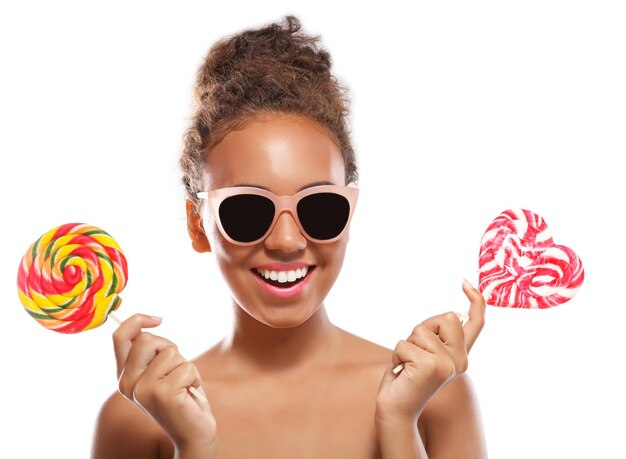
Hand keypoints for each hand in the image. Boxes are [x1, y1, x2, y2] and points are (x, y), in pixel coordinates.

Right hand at [113, 314, 216, 454]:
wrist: (193, 433)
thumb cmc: (182, 396)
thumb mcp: (161, 370)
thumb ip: (150, 352)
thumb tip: (145, 324)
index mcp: (124, 376)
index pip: (119, 337)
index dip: (137, 320)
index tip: (158, 320)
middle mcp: (127, 384)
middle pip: (147, 340)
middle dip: (169, 348)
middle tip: (177, 370)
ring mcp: (143, 390)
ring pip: (170, 352)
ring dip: (185, 365)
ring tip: (184, 386)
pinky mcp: (162, 395)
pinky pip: (187, 367)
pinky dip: (195, 377)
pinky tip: (189, 394)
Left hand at [375, 281, 485, 423]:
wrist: (396, 409)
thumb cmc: (406, 377)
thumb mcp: (426, 353)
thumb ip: (439, 337)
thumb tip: (453, 313)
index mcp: (461, 356)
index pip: (476, 324)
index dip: (475, 301)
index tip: (465, 283)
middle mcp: (460, 360)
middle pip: (445, 317)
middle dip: (423, 329)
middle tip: (415, 353)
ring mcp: (447, 364)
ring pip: (421, 330)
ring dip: (406, 345)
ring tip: (406, 366)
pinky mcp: (430, 367)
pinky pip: (405, 344)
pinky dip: (397, 355)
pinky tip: (401, 372)